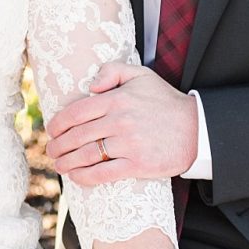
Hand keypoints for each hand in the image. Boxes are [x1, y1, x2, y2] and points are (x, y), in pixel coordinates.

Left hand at [47, 62, 198, 183]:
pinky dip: (84, 177)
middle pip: (76, 136)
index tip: (52, 131)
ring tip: (59, 165)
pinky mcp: (137, 164)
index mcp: (117, 99)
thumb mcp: (142, 75)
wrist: (196, 129)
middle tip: (52, 150)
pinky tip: (76, 176)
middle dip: (58, 146)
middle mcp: (120, 121)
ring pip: (86, 156)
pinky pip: (102, 173)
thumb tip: (90, 86)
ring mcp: (128, 144)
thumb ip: (112, 71)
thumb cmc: (165, 102)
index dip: (57, 124)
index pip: (76, 112)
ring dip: (66, 163)